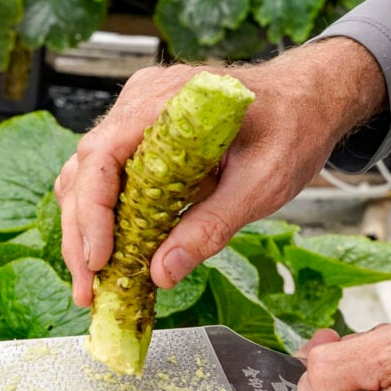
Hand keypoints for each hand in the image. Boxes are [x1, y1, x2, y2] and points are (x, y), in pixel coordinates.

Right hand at [56, 39, 385, 306]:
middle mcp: (142, 102)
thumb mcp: (261, 184)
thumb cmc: (292, 129)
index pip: (102, 155)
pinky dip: (102, 218)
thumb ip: (212, 227)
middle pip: (85, 171)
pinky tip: (111, 254)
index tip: (98, 259)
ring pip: (87, 177)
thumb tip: (162, 273)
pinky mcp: (142, 135)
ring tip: (92, 281)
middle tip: (88, 289)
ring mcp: (138, 116)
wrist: (309, 101)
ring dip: (84, 231)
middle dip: (80, 236)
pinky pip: (107, 177)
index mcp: (168, 101)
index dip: (92, 213)